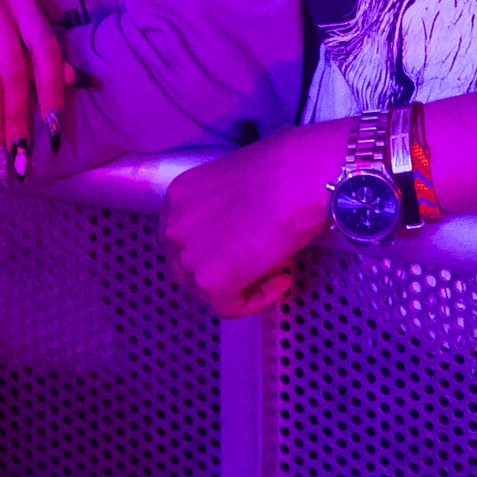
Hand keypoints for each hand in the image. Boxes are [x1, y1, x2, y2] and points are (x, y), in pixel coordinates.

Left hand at [159, 118, 338, 316]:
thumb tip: (245, 234)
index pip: (186, 237)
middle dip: (223, 271)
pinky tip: (282, 279)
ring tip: (277, 269)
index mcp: (180, 194)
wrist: (304, 178)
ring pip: (207, 290)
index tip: (246, 248)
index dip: (216, 248)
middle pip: (188, 267)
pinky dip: (258, 300)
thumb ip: (228, 210)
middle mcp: (173, 224)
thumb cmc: (289, 169)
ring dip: (242, 285)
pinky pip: (229, 307)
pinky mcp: (209, 280)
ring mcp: (187, 253)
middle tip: (260, 266)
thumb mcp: (242, 183)